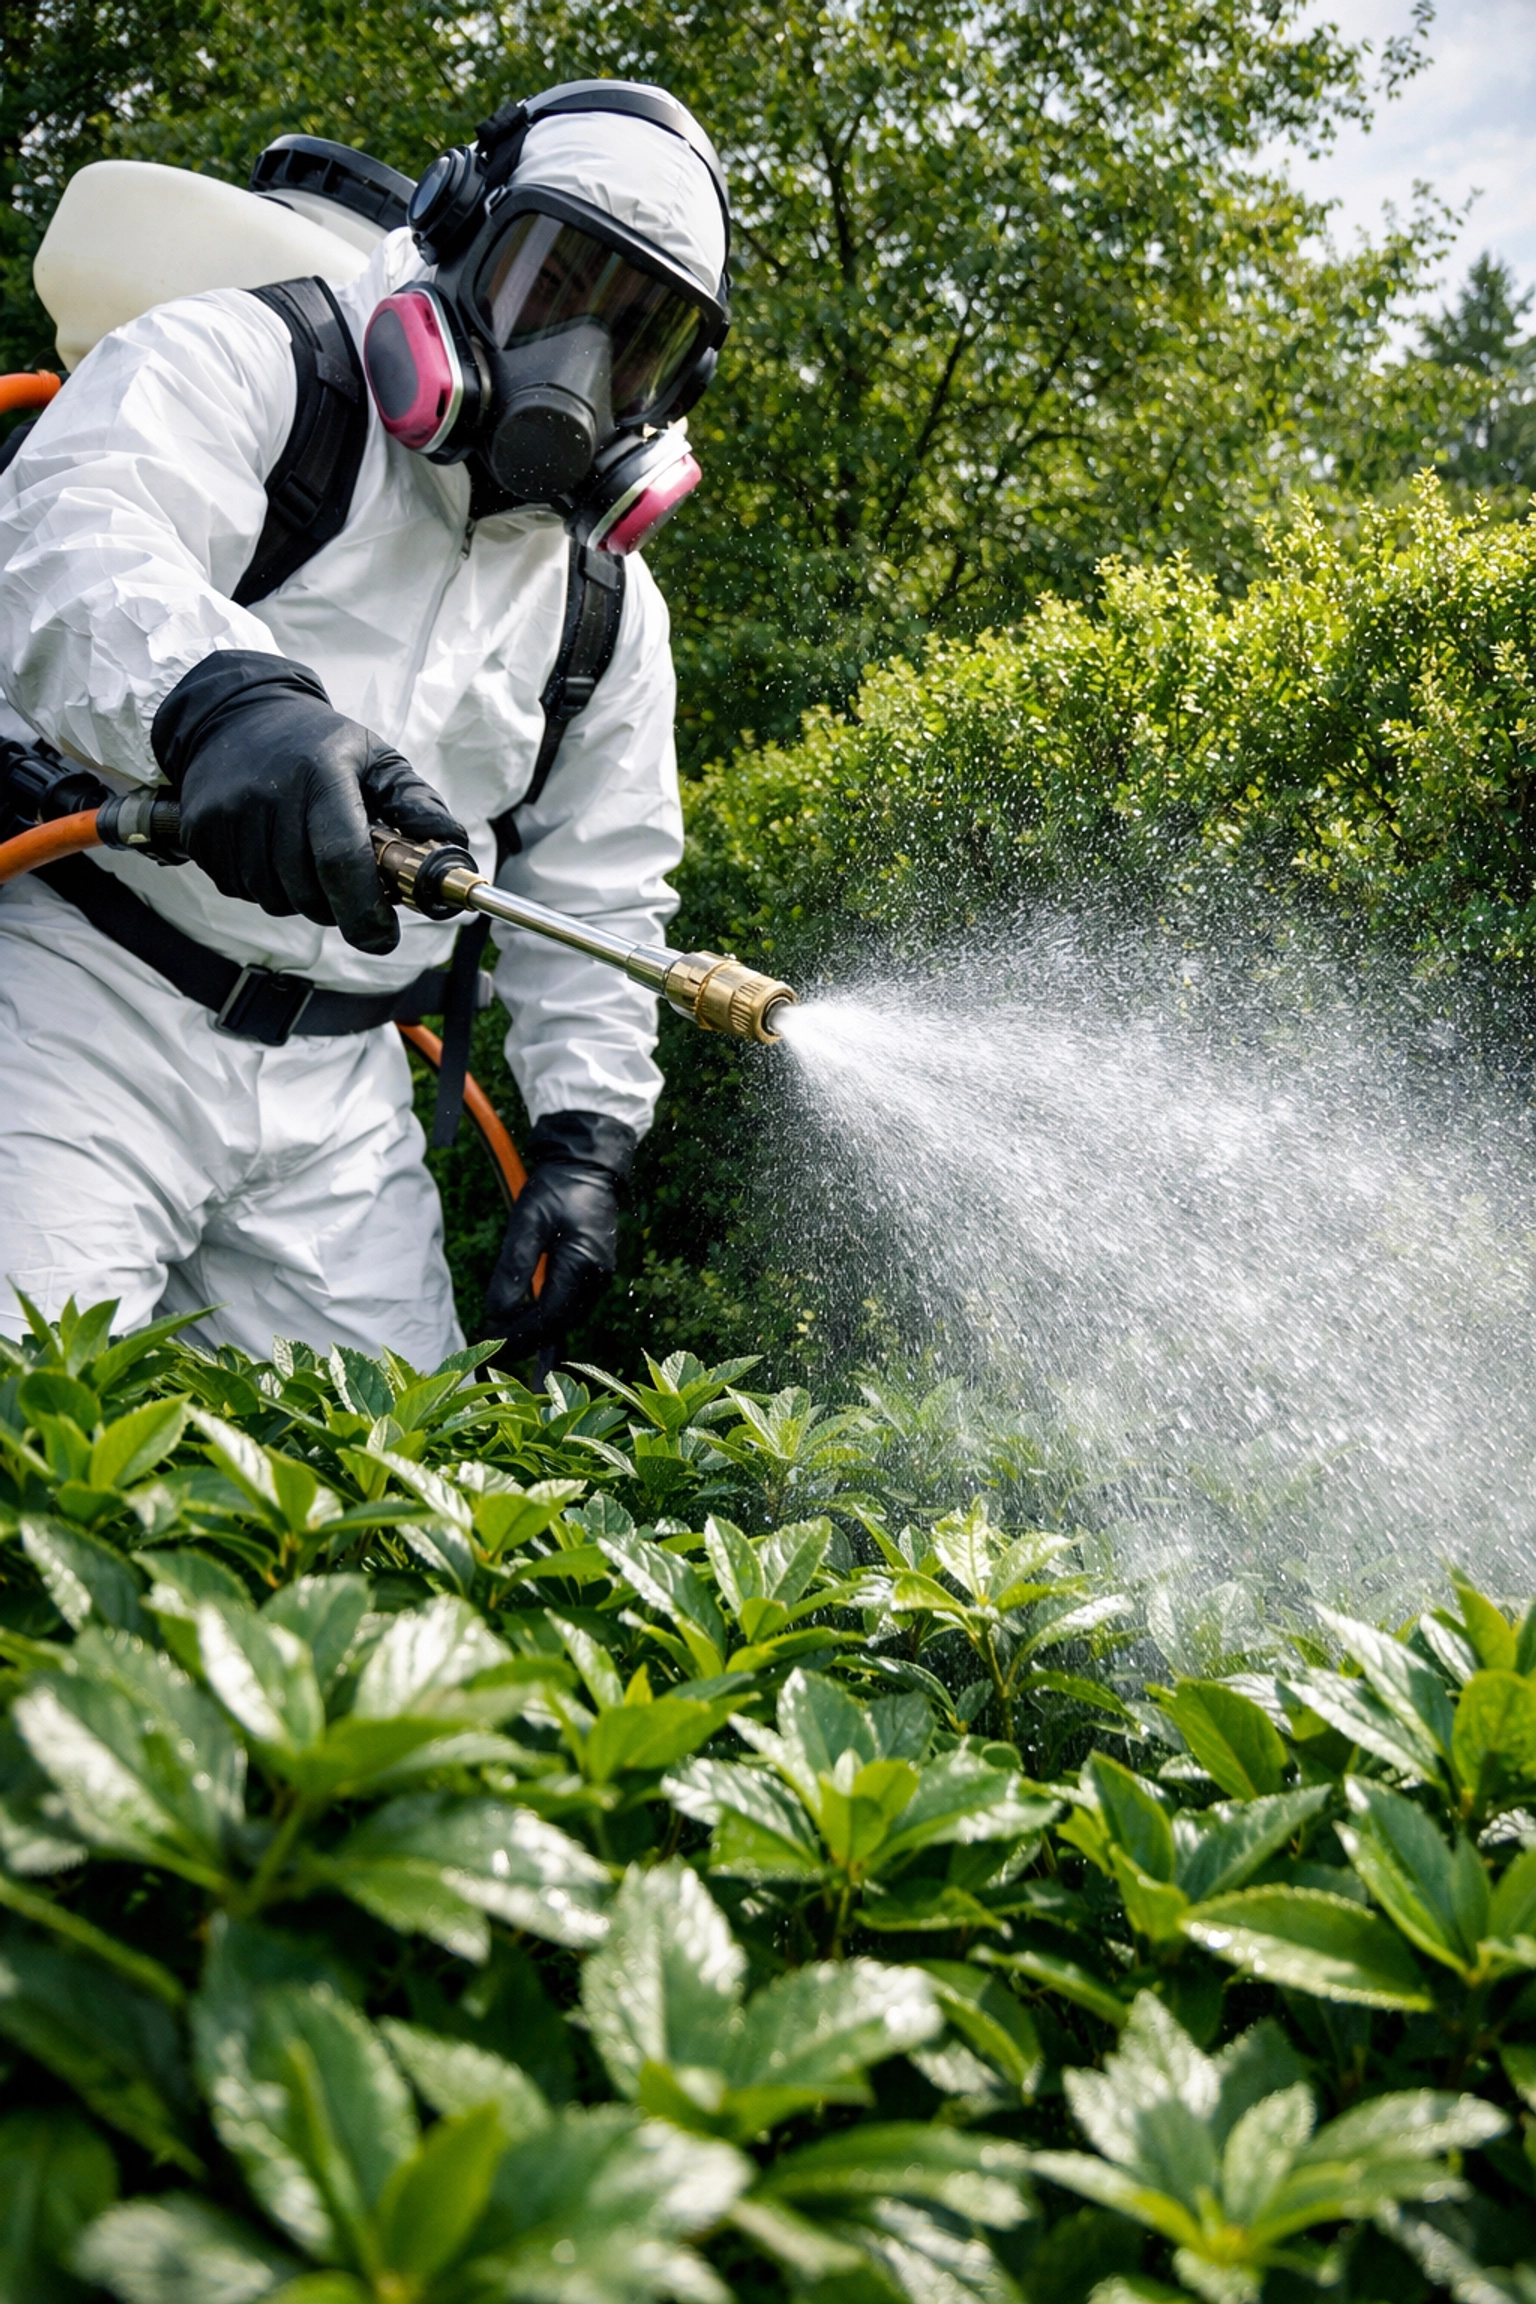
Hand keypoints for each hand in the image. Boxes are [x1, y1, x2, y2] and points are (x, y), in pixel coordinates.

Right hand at [152, 649, 466, 951]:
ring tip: (307, 855)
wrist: (232, 715)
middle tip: (349, 882)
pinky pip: (243, 890)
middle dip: (339, 904)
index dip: (364, 910)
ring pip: (277, 899)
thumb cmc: (316, 744)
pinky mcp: (200, 834)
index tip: (384, 937)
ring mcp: (228, 816)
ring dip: (301, 896)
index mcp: (320, 775)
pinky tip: (271, 850)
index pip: (341, 860)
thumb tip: (453, 844)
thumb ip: (416, 801)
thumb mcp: (374, 757)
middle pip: (310, 892)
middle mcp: (269, 795)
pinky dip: (266, 885)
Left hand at [485, 1111, 637, 1362]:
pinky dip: (547, 1325)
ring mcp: (596, 1278)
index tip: (489, 1346)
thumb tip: (496, 1314)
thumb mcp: (528, 1221)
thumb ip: (513, 1268)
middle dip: (523, 1341)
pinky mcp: (590, 1273)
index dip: (519, 1336)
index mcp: (583, 1266)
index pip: (548, 1316)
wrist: (588, 1163)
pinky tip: (537, 1351)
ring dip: (533, 1334)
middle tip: (488, 1357)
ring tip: (502, 1353)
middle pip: (557, 1323)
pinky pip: (567, 1306)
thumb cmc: (557, 1186)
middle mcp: (596, 1279)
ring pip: (562, 1318)